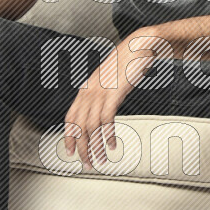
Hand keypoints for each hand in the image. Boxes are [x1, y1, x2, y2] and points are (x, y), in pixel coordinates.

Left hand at [62, 32, 163, 171]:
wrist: (140, 45)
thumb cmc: (127, 62)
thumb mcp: (109, 78)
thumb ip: (101, 93)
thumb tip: (100, 109)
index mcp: (86, 88)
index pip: (70, 117)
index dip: (69, 137)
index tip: (70, 152)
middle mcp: (89, 91)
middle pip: (78, 126)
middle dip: (81, 148)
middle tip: (87, 163)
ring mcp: (101, 92)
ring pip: (91, 126)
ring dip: (95, 146)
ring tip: (100, 159)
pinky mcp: (114, 93)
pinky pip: (106, 120)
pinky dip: (108, 135)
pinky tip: (112, 145)